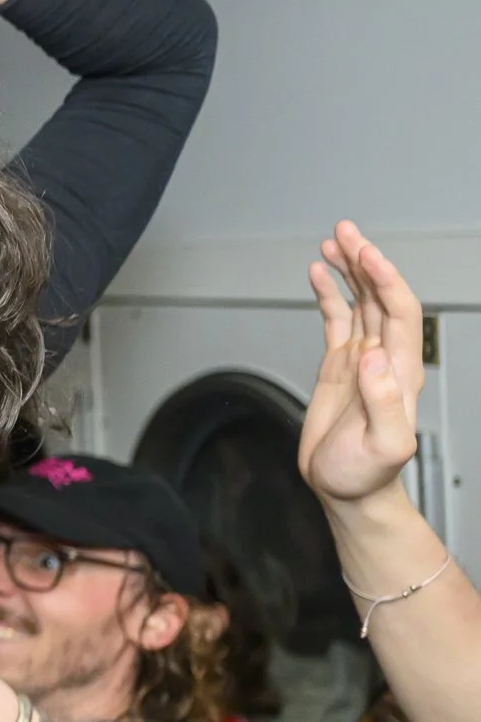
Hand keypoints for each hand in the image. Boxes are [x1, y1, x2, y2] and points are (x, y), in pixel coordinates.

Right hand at [301, 221, 424, 505]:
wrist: (346, 490)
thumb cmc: (366, 474)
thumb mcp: (385, 445)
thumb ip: (384, 402)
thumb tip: (373, 357)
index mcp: (401, 371)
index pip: (400, 311)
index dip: (385, 279)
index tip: (365, 255)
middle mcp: (385, 358)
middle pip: (381, 296)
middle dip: (365, 261)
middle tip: (346, 231)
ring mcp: (362, 359)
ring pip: (360, 301)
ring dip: (349, 270)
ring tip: (334, 240)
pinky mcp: (340, 365)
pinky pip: (337, 319)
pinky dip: (329, 293)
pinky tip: (320, 274)